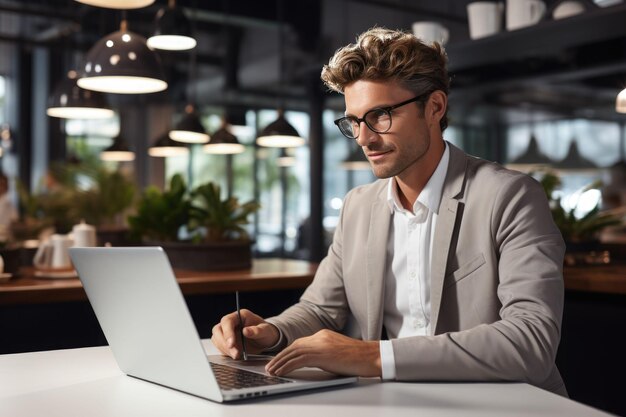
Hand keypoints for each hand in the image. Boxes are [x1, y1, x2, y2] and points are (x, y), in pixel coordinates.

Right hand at [211, 309, 279, 358]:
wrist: (265, 340)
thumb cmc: (266, 332)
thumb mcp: (266, 331)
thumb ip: (257, 330)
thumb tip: (246, 331)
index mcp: (240, 316)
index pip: (227, 321)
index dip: (227, 332)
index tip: (231, 344)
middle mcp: (231, 322)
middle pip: (218, 330)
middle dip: (224, 343)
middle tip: (235, 354)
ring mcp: (227, 332)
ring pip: (217, 339)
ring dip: (225, 349)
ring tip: (237, 356)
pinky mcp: (226, 341)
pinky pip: (220, 346)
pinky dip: (225, 352)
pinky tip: (235, 355)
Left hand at [265, 329, 380, 377]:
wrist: (373, 356)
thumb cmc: (359, 359)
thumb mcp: (337, 353)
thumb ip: (323, 353)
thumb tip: (311, 362)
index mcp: (323, 335)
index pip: (300, 342)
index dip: (287, 352)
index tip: (279, 360)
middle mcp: (320, 336)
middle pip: (294, 345)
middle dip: (280, 356)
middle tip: (270, 366)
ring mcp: (321, 344)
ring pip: (293, 352)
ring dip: (280, 362)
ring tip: (272, 371)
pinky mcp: (322, 353)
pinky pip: (299, 359)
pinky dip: (287, 366)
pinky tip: (282, 373)